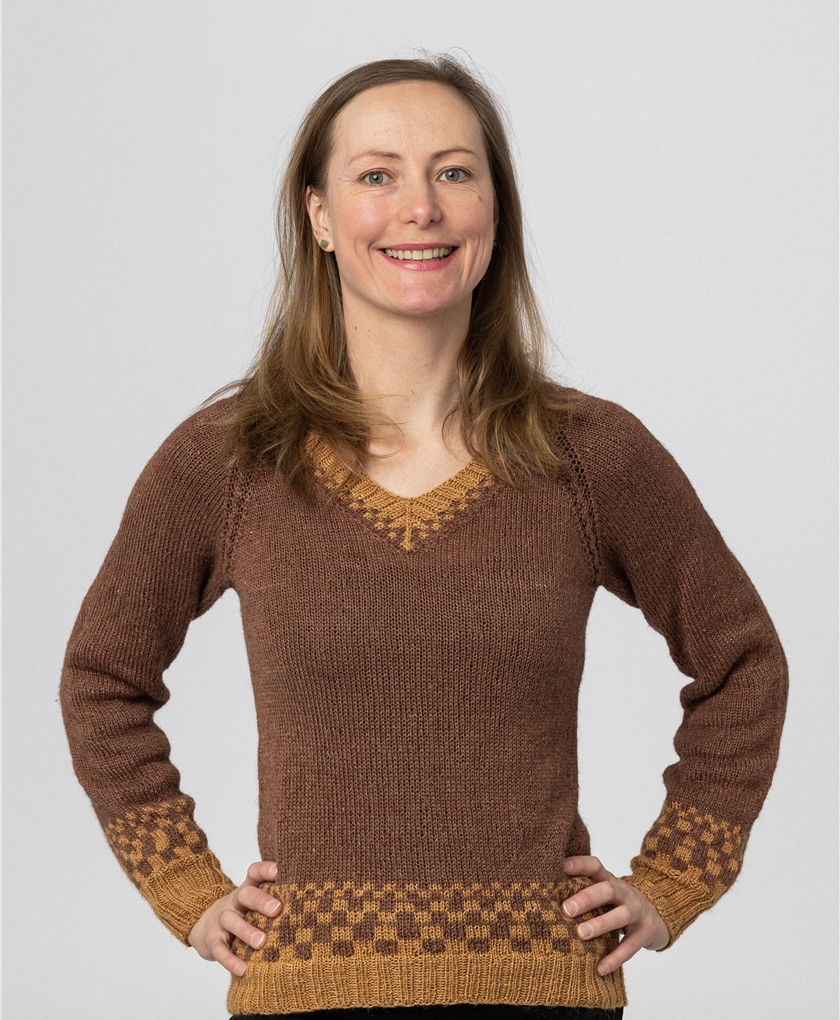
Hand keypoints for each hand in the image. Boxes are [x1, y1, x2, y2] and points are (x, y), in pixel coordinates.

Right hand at [187, 860, 282, 976]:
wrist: (202, 925)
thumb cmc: (242, 914)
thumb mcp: (254, 903)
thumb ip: (276, 899)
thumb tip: (312, 902)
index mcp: (248, 889)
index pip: (254, 873)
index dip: (265, 869)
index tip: (279, 870)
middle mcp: (234, 902)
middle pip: (245, 894)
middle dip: (260, 901)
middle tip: (277, 909)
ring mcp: (221, 921)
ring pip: (230, 920)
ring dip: (246, 931)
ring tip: (262, 943)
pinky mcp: (212, 941)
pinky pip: (220, 950)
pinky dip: (231, 960)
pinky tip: (244, 969)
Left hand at [561, 855, 668, 975]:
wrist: (660, 913)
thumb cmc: (619, 902)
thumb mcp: (605, 891)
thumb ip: (583, 889)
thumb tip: (544, 893)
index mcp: (609, 880)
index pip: (595, 866)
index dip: (579, 864)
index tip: (561, 866)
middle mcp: (624, 893)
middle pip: (607, 889)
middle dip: (586, 898)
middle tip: (566, 909)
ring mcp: (637, 912)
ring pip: (621, 915)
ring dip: (601, 924)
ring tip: (582, 934)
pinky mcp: (645, 933)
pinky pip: (630, 947)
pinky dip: (615, 958)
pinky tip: (599, 969)